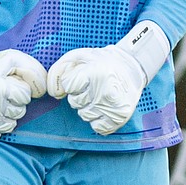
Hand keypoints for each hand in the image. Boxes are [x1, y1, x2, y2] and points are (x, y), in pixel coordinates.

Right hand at [0, 26, 46, 142]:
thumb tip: (43, 90)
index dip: (19, 90)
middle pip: (19, 112)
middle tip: (0, 94)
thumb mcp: (9, 59)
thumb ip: (30, 69)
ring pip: (10, 126)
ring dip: (6, 116)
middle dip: (14, 103)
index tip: (8, 85)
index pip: (25, 97)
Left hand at [48, 20, 170, 134]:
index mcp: (95, 72)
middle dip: (79, 94)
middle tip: (94, 85)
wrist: (132, 66)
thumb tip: (53, 93)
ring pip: (84, 115)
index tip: (83, 77)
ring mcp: (113, 106)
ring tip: (100, 95)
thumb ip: (60, 71)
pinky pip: (98, 128)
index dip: (72, 82)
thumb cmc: (102, 62)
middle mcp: (104, 91)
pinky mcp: (120, 117)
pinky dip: (99, 119)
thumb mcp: (79, 56)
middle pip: (74, 102)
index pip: (68, 86)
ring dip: (88, 107)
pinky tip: (105, 107)